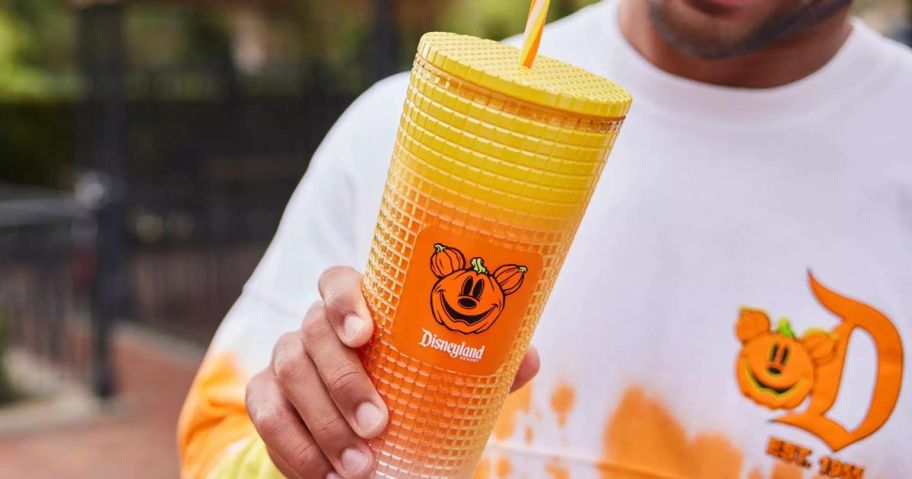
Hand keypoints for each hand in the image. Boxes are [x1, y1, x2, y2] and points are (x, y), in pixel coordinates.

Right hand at [246, 266, 540, 478]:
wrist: (361, 431)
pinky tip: (323, 474)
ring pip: (289, 373)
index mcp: (360, 308)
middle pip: (312, 333)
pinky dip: (294, 447)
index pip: (337, 281)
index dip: (345, 300)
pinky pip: (266, 414)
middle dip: (344, 382)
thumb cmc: (409, 388)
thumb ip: (481, 364)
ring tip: (360, 465)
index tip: (365, 333)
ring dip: (324, 423)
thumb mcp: (444, 378)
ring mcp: (286, 358)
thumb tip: (529, 358)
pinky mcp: (266, 395)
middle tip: (378, 424)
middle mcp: (316, 326)